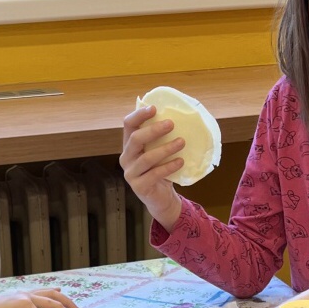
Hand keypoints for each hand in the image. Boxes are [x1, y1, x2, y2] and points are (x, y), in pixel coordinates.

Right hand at [119, 105, 183, 230]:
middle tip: (171, 124)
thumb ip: (161, 138)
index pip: (128, 125)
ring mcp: (130, 173)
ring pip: (146, 157)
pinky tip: (180, 161)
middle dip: (153, 130)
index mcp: (130, 145)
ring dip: (165, 148)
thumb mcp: (159, 152)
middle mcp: (126, 157)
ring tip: (182, 142)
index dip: (139, 115)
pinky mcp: (139, 187)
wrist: (161, 199)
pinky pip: (154, 174)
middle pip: (135, 139)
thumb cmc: (161, 171)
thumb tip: (180, 118)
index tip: (154, 108)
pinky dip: (168, 166)